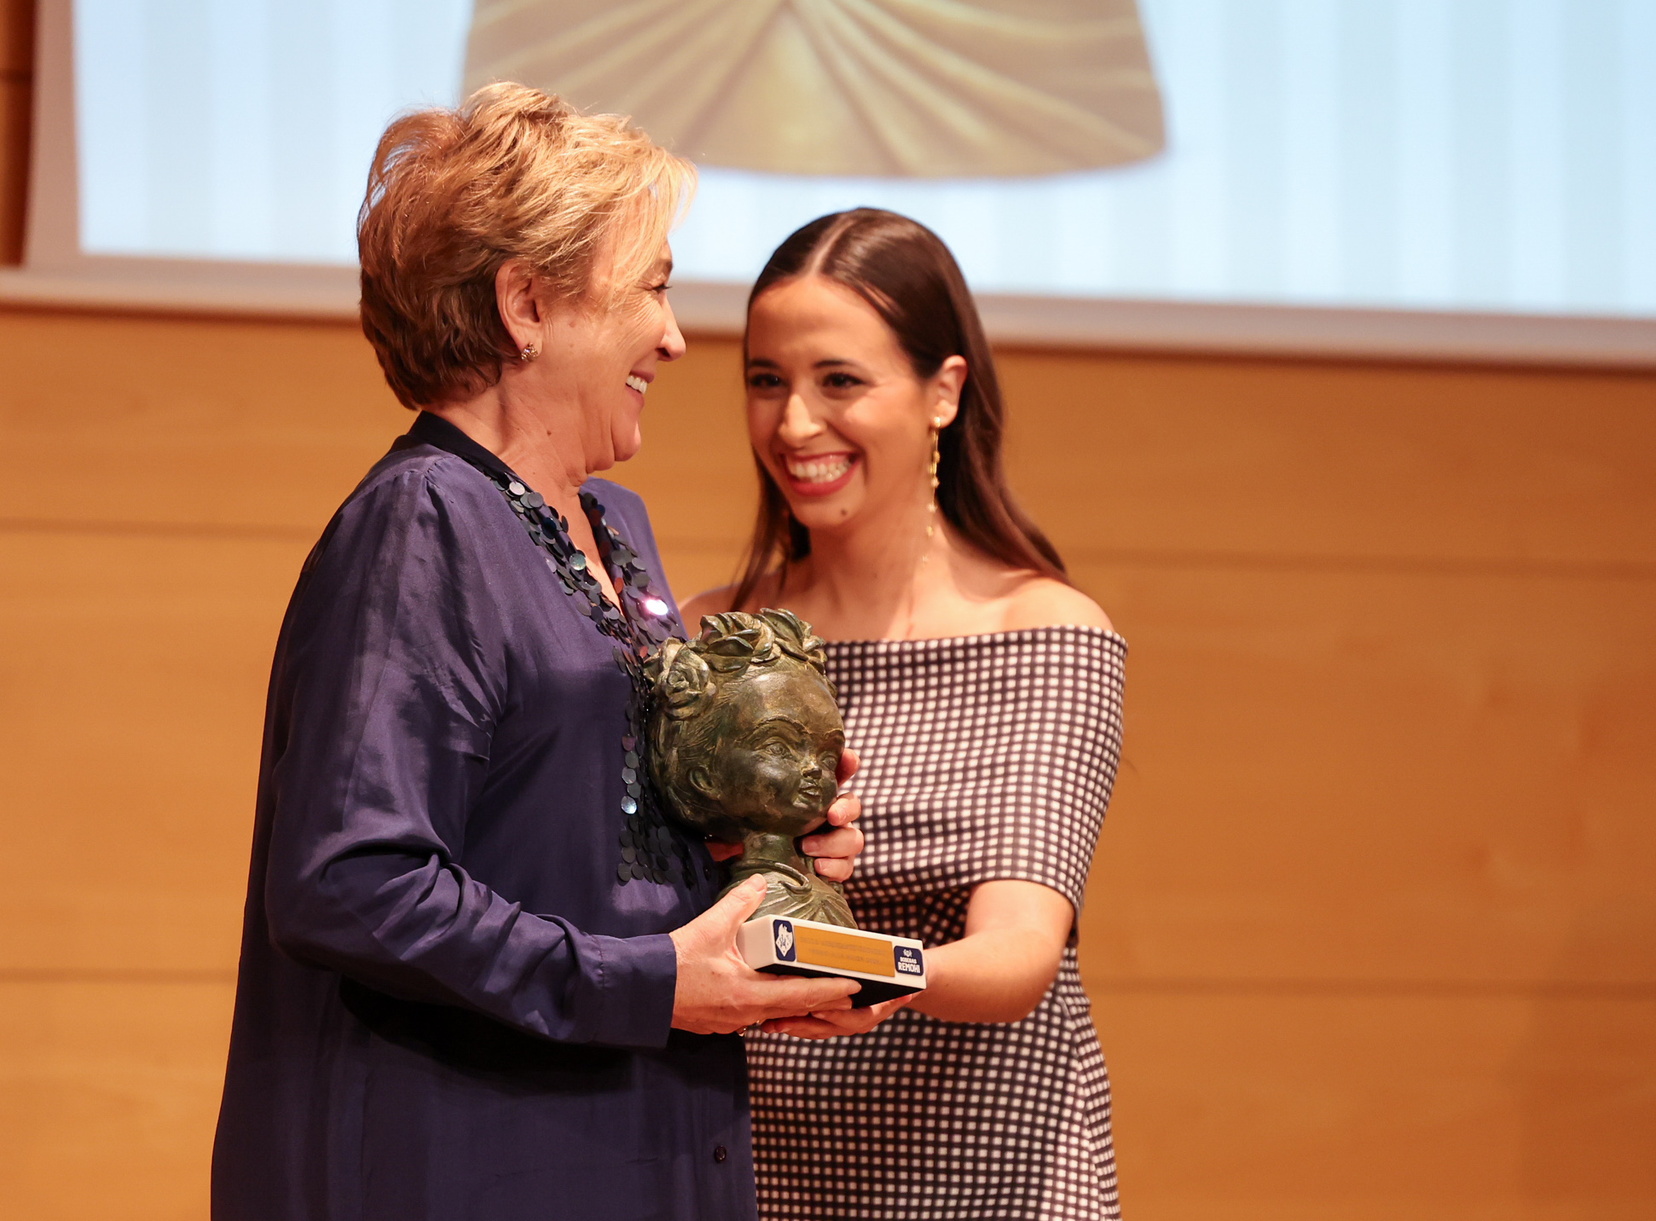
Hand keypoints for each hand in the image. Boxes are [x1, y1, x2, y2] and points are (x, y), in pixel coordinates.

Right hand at [669, 876, 859, 1034]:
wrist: (638, 989)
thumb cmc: (674, 962)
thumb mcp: (710, 927)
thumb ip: (739, 902)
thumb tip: (760, 881)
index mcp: (749, 994)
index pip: (801, 995)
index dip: (830, 990)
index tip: (855, 986)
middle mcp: (745, 1014)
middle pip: (793, 1007)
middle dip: (821, 999)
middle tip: (848, 990)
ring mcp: (731, 1022)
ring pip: (773, 1012)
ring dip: (795, 1001)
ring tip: (816, 988)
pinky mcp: (718, 1021)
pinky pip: (753, 1014)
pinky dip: (770, 1003)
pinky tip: (772, 990)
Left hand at [702, 747, 865, 880]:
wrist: (754, 881)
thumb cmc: (749, 840)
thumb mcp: (744, 816)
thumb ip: (742, 802)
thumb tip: (724, 787)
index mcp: (811, 797)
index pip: (837, 772)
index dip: (847, 762)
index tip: (849, 759)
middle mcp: (828, 817)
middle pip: (852, 805)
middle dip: (845, 808)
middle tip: (830, 814)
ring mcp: (834, 844)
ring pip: (854, 838)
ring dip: (835, 843)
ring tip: (807, 849)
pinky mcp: (834, 869)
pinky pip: (846, 868)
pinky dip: (835, 867)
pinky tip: (818, 868)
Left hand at [761, 993, 912, 1039]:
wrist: (902, 988)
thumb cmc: (899, 981)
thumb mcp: (901, 982)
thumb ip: (899, 989)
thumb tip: (909, 993)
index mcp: (868, 1017)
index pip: (849, 1021)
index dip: (832, 1016)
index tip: (814, 1012)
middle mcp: (852, 1025)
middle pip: (823, 1029)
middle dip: (799, 1025)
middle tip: (777, 1023)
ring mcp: (839, 1025)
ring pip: (812, 1030)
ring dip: (790, 1027)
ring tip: (768, 1024)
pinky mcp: (826, 1020)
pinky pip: (807, 1025)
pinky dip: (790, 1022)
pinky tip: (770, 1018)